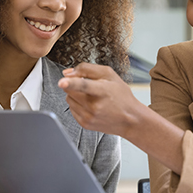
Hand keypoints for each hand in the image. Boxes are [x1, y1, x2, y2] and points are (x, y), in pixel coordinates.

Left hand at [59, 62, 185, 173]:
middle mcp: (95, 106)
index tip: (61, 82)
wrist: (130, 120)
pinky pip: (71, 109)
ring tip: (91, 96)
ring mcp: (89, 117)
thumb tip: (67, 73)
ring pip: (68, 99)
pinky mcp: (85, 124)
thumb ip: (87, 69)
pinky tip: (90, 105)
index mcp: (102, 91)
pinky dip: (77, 104)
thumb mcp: (109, 75)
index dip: (71, 82)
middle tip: (88, 86)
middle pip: (70, 90)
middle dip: (74, 85)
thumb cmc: (121, 95)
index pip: (84, 85)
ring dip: (75, 95)